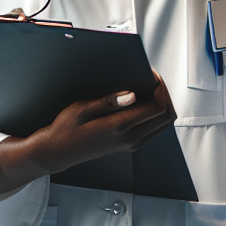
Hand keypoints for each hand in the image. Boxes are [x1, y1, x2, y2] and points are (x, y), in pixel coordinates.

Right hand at [0, 71, 174, 192]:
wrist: (58, 151)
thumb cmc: (67, 128)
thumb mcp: (83, 108)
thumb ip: (109, 101)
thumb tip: (132, 94)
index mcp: (120, 127)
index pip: (157, 107)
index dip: (160, 87)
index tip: (150, 74)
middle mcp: (131, 139)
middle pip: (167, 116)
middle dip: (165, 93)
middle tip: (152, 78)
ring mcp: (133, 144)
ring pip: (164, 123)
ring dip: (162, 102)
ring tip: (148, 86)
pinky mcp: (131, 145)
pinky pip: (155, 128)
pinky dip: (156, 112)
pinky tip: (143, 100)